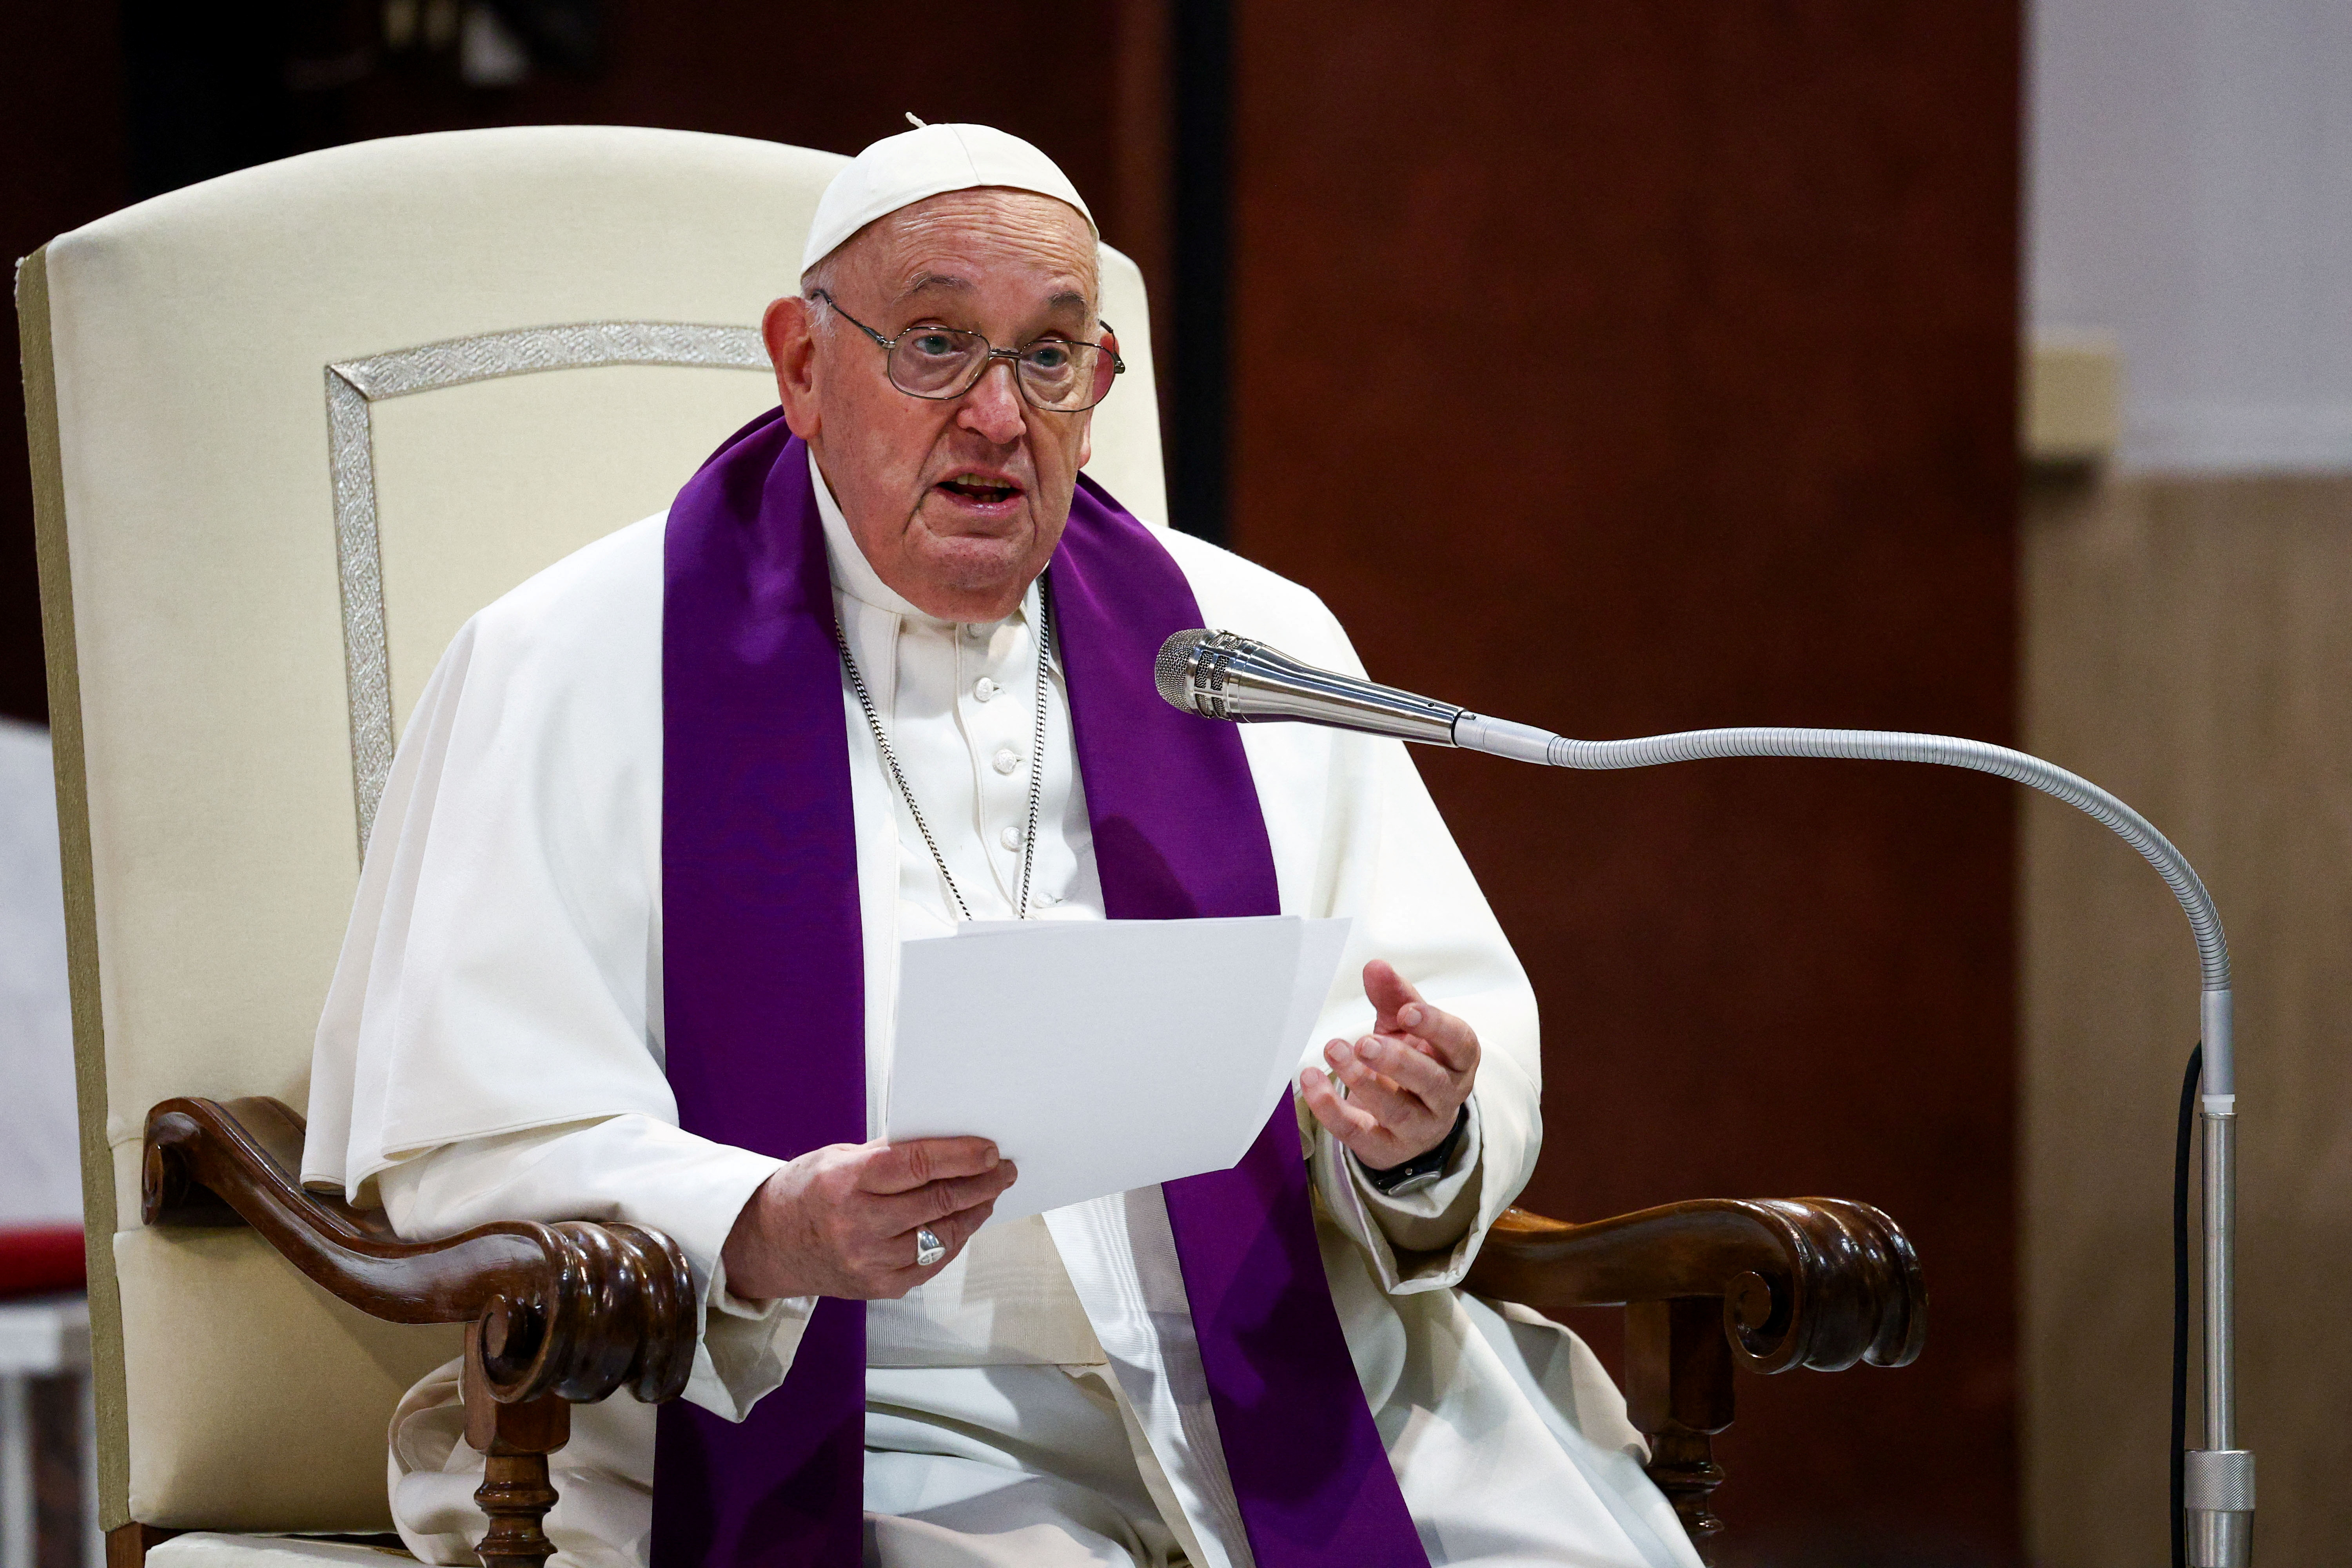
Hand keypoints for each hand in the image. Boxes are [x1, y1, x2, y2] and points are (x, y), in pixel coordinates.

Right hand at [720, 1136, 1016, 1301]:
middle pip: (938, 1201)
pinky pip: (931, 1263)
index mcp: (846, 1182)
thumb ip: (890, 1153)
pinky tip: (963, 1223)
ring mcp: (869, 1261)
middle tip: (1003, 1170)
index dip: (961, 1156)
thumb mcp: (838, 1157)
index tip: (990, 1150)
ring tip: (989, 1194)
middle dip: (980, 1183)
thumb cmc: (805, 1192)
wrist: (767, 1245)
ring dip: (973, 1212)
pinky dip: (953, 1240)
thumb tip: (946, 1146)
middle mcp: (858, 1225)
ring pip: (942, 1235)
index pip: (918, 1164)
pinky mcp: (879, 1287)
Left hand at [1299, 959, 1479, 1170]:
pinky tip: (1312, 1082)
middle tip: (1363, 1041)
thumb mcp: (1406, 1027)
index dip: (1436, 1027)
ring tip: (1334, 1051)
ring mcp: (1417, 1127)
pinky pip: (1359, 1132)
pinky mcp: (1385, 1148)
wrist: (1408, 1121)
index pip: (1459, 1043)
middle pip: (1430, 1080)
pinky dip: (1332, 1109)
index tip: (1408, 1012)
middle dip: (1397, 1060)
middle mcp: (1444, 1096)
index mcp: (1457, 1060)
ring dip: (1362, 1081)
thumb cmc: (1412, 1061)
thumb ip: (1395, 996)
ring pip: (1396, 1110)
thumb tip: (1376, 966)